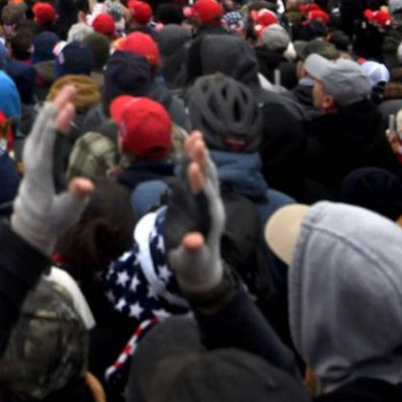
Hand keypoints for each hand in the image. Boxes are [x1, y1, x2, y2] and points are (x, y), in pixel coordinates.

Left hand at [9, 84, 92, 257]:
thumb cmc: (52, 219)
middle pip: (43, 128)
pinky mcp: (33, 156)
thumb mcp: (67, 212)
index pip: (49, 143)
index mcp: (41, 172)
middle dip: (56, 106)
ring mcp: (31, 156)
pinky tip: (55, 107)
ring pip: (39, 126)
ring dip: (53, 107)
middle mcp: (33, 159)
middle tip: (71, 88)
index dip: (58, 124)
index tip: (68, 106)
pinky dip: (48, 116)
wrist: (31, 225)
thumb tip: (87, 185)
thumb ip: (76, 197)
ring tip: (67, 91)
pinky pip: (39, 130)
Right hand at [166, 132, 226, 297]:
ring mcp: (209, 201)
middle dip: (201, 160)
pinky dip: (198, 160)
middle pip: (208, 180)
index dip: (198, 183)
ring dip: (201, 155)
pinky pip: (202, 176)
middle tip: (196, 139)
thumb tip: (193, 242)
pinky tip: (195, 145)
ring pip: (207, 175)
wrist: (201, 266)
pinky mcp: (202, 198)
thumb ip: (192, 250)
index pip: (203, 198)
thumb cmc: (192, 265)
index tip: (193, 167)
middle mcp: (212, 207)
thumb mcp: (189, 261)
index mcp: (208, 220)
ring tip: (196, 135)